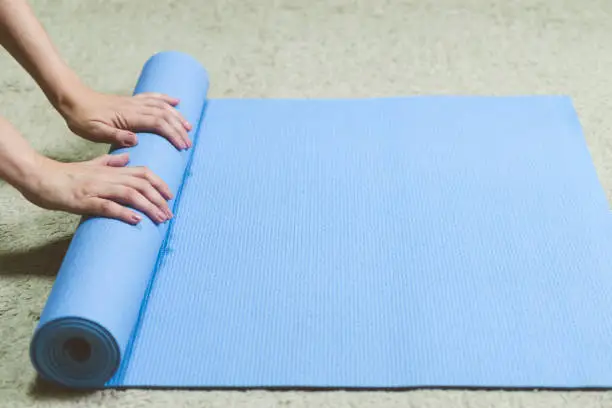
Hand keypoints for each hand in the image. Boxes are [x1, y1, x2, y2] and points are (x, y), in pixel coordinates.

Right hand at [20, 153, 173, 224]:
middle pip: (141, 184)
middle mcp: (107, 177)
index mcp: (110, 170)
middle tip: (169, 214)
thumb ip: (110, 162)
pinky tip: (135, 220)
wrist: (38, 176)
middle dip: (158, 199)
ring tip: (159, 219)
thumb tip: (128, 157)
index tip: (170, 196)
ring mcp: (96, 188)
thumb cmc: (64, 175)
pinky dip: (123, 212)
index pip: (142, 172)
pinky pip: (107, 206)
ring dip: (148, 207)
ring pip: (129, 194)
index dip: (159, 183)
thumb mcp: (91, 165)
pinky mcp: (83, 200)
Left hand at [59, 86, 192, 149]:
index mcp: (128, 116)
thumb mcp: (95, 132)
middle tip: (188, 143)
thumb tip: (136, 140)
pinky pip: (153, 97)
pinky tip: (176, 101)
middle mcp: (135, 107)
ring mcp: (134, 102)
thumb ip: (116, 136)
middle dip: (179, 129)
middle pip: (165, 115)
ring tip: (188, 126)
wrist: (71, 99)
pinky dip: (167, 99)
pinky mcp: (131, 101)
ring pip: (162, 106)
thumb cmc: (82, 118)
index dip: (173, 134)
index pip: (158, 124)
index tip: (182, 147)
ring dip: (177, 115)